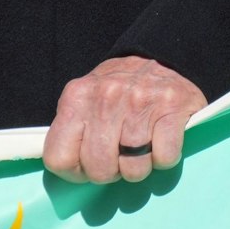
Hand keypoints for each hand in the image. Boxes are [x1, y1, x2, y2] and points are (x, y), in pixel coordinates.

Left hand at [42, 56, 205, 185]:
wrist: (163, 56)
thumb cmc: (120, 88)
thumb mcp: (86, 98)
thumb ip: (73, 129)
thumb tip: (70, 170)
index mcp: (77, 97)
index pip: (58, 158)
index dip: (75, 171)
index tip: (87, 165)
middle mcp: (105, 97)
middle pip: (99, 169)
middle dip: (111, 172)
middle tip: (119, 155)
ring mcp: (139, 101)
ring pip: (133, 170)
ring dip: (139, 166)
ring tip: (142, 146)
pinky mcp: (171, 108)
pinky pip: (164, 159)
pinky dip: (164, 158)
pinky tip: (160, 140)